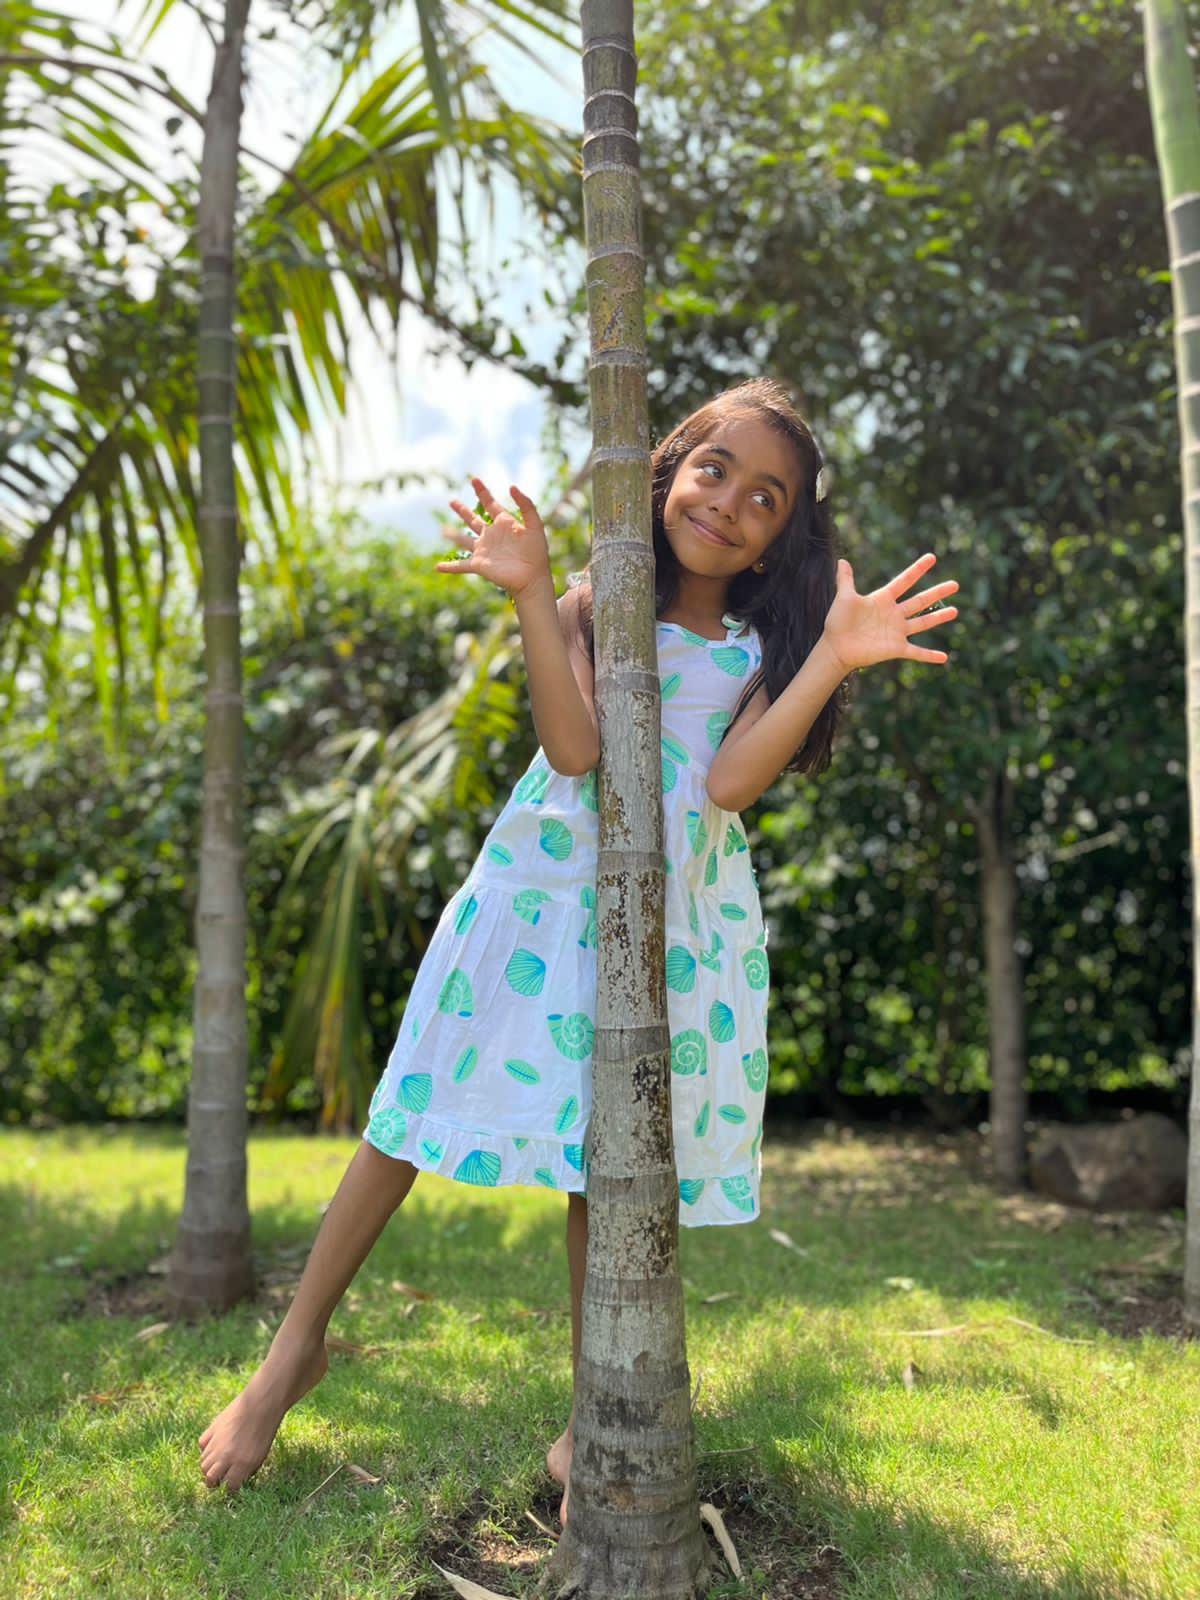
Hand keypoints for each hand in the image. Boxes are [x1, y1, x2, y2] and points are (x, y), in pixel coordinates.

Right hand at [437, 477, 552, 599]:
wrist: (533, 578)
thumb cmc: (536, 553)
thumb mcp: (535, 525)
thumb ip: (526, 505)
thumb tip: (511, 486)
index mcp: (504, 524)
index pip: (490, 504)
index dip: (482, 492)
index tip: (474, 479)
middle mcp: (492, 536)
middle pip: (473, 520)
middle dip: (462, 511)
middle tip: (452, 501)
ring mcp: (484, 550)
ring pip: (463, 540)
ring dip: (452, 535)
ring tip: (442, 531)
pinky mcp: (479, 565)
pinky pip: (461, 565)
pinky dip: (449, 567)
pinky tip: (438, 567)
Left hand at [822, 553, 957, 673]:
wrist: (836, 648)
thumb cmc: (838, 623)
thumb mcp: (844, 598)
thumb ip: (845, 580)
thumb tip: (842, 560)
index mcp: (883, 599)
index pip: (904, 581)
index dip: (917, 569)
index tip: (932, 557)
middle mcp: (894, 614)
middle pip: (920, 600)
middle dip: (937, 592)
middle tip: (955, 584)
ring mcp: (897, 631)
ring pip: (923, 623)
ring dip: (939, 617)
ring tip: (955, 611)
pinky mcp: (896, 648)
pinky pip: (916, 652)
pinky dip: (929, 656)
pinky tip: (944, 658)